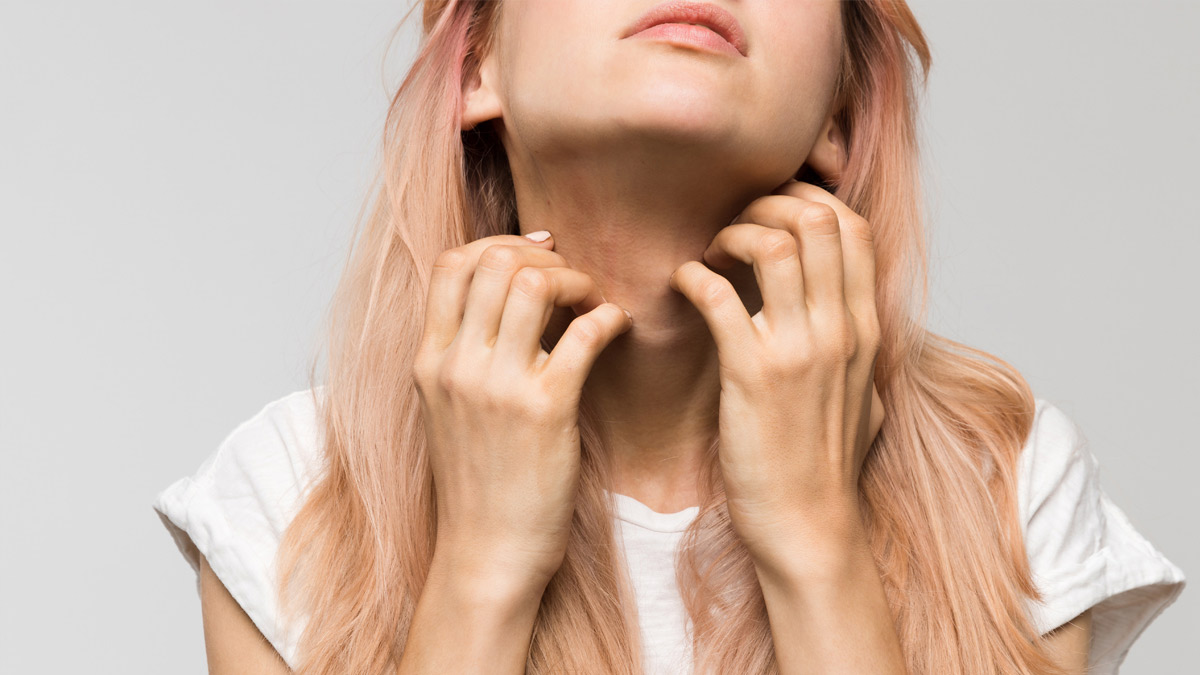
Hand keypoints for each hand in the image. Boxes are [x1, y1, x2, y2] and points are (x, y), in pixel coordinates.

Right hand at [415, 231, 632, 590]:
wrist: (486, 553)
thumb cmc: (476, 483)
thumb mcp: (446, 410)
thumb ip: (462, 356)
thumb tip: (498, 304)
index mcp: (429, 361)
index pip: (451, 264)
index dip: (498, 244)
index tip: (535, 255)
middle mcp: (457, 366)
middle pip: (494, 262)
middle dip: (543, 258)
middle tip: (572, 280)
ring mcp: (498, 387)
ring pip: (533, 285)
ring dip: (574, 280)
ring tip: (591, 301)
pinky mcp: (545, 411)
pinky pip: (582, 334)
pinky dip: (608, 317)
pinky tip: (616, 327)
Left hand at [668, 179, 883, 577]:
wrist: (808, 525)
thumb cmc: (825, 464)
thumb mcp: (863, 395)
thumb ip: (856, 348)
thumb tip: (849, 317)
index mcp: (865, 329)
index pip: (854, 229)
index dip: (809, 203)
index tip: (772, 214)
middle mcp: (839, 330)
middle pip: (818, 221)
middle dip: (769, 205)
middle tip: (735, 225)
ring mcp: (799, 350)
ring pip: (774, 245)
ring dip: (733, 233)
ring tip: (712, 253)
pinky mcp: (753, 374)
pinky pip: (720, 296)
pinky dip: (695, 276)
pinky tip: (684, 285)